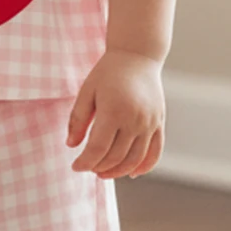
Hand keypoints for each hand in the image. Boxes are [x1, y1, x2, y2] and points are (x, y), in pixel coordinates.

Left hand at [66, 51, 165, 177]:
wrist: (138, 56)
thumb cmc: (108, 72)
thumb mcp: (87, 92)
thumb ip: (77, 119)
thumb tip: (70, 145)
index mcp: (113, 111)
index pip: (98, 149)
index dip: (85, 162)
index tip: (75, 166)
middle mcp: (134, 119)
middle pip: (116, 157)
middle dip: (99, 167)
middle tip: (88, 168)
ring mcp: (150, 123)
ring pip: (135, 159)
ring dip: (119, 171)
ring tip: (104, 173)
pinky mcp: (159, 123)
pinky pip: (155, 152)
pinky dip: (145, 166)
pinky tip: (132, 173)